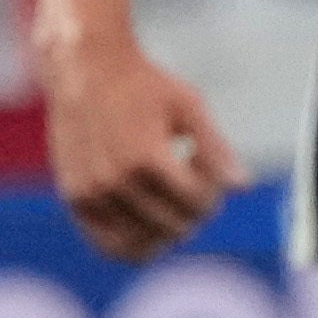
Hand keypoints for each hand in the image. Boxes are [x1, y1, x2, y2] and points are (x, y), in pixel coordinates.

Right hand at [42, 27, 240, 262]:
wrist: (83, 70)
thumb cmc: (142, 85)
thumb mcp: (188, 105)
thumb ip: (216, 149)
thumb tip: (243, 187)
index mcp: (147, 156)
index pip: (198, 203)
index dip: (213, 193)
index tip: (206, 170)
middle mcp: (115, 180)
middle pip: (175, 225)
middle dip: (193, 210)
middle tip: (190, 183)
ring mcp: (91, 193)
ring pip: (143, 243)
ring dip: (167, 229)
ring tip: (171, 206)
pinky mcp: (74, 199)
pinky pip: (108, 245)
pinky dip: (134, 246)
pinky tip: (150, 233)